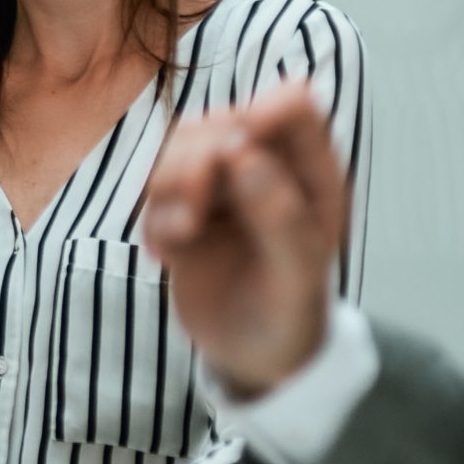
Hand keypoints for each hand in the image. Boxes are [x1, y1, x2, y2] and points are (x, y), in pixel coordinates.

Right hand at [140, 80, 344, 397]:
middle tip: (194, 215)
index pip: (292, 105)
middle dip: (196, 160)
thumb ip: (279, 215)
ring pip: (179, 147)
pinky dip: (151, 219)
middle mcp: (267, 169)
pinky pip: (153, 190)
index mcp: (311, 174)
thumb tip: (244, 155)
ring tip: (180, 235)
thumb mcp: (298, 278)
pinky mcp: (185, 210)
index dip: (259, 113)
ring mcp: (223, 188)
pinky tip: (165, 257)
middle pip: (220, 121)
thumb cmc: (291, 316)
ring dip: (166, 186)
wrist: (254, 358)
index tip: (232, 153)